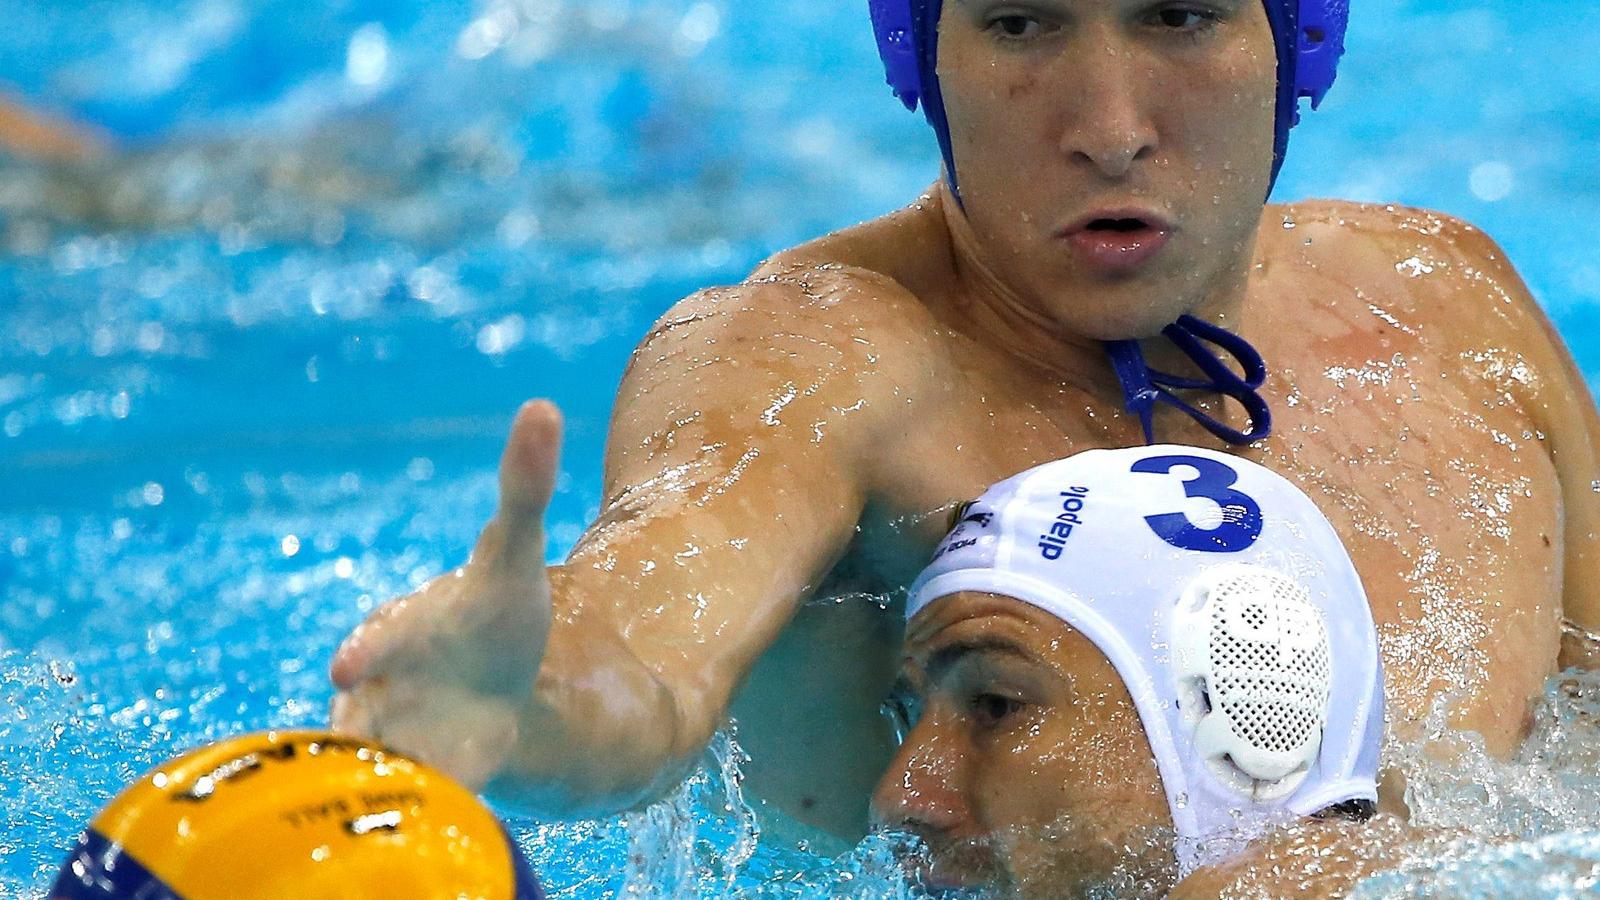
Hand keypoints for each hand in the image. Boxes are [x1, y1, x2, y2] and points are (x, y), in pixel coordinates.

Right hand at [330, 400, 561, 788]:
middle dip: (355, 735)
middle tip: (352, 752)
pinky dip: (420, 819)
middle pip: (361, 717)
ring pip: (381, 767)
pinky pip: (413, 806)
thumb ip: (523, 490)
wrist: (493, 694)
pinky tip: (431, 843)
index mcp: (402, 632)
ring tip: (398, 804)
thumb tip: (544, 405)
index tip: (352, 662)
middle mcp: (383, 691)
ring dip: (384, 786)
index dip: (367, 648)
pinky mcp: (422, 787)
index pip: (379, 640)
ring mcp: (397, 742)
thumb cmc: (494, 621)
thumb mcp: (513, 562)